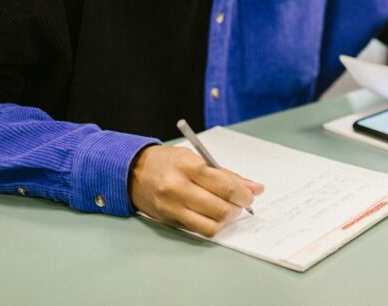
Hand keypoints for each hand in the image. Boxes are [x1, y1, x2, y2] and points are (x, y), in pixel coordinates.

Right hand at [129, 145, 263, 236]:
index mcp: (187, 166)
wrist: (133, 171)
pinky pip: (199, 230)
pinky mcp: (170, 221)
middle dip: (237, 208)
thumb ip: (226, 174)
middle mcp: (178, 189)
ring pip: (211, 225)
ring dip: (226, 220)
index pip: (224, 185)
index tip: (250, 195)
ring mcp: (173, 208)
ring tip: (227, 210)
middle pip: (220, 209)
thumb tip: (255, 188)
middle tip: (240, 203)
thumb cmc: (168, 161)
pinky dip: (212, 224)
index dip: (243, 194)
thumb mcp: (196, 157)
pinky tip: (213, 215)